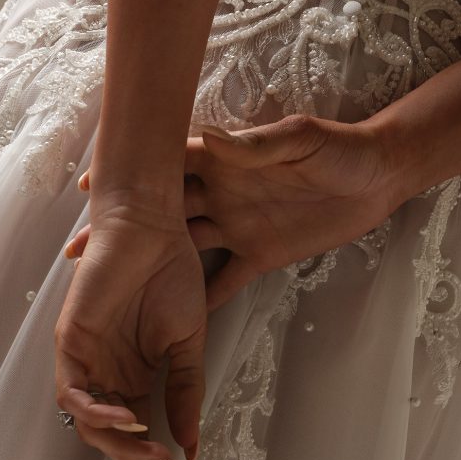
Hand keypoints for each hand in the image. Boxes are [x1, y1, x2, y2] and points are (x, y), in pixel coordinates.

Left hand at [54, 181, 206, 459]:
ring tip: (151, 450)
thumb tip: (191, 441)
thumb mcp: (188, 339)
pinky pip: (71, 393)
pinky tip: (128, 419)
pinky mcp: (70, 340)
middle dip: (138, 459)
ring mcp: (87, 357)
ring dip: (119, 443)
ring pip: (90, 421)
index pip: (139, 429)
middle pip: (112, 434)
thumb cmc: (170, 270)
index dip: (155, 456)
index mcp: (135, 372)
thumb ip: (186, 389)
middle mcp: (108, 370)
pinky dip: (96, 413)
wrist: (152, 227)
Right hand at [68, 114, 396, 312]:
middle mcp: (223, 191)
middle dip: (126, 226)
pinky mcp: (262, 254)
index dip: (131, 173)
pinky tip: (173, 323)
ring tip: (110, 287)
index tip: (90, 186)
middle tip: (80, 248)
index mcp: (227, 159)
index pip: (170, 163)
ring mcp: (239, 224)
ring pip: (183, 247)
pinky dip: (201, 299)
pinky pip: (226, 281)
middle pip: (164, 210)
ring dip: (151, 265)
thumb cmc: (341, 149)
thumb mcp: (301, 140)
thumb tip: (206, 136)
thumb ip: (254, 145)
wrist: (380, 176)